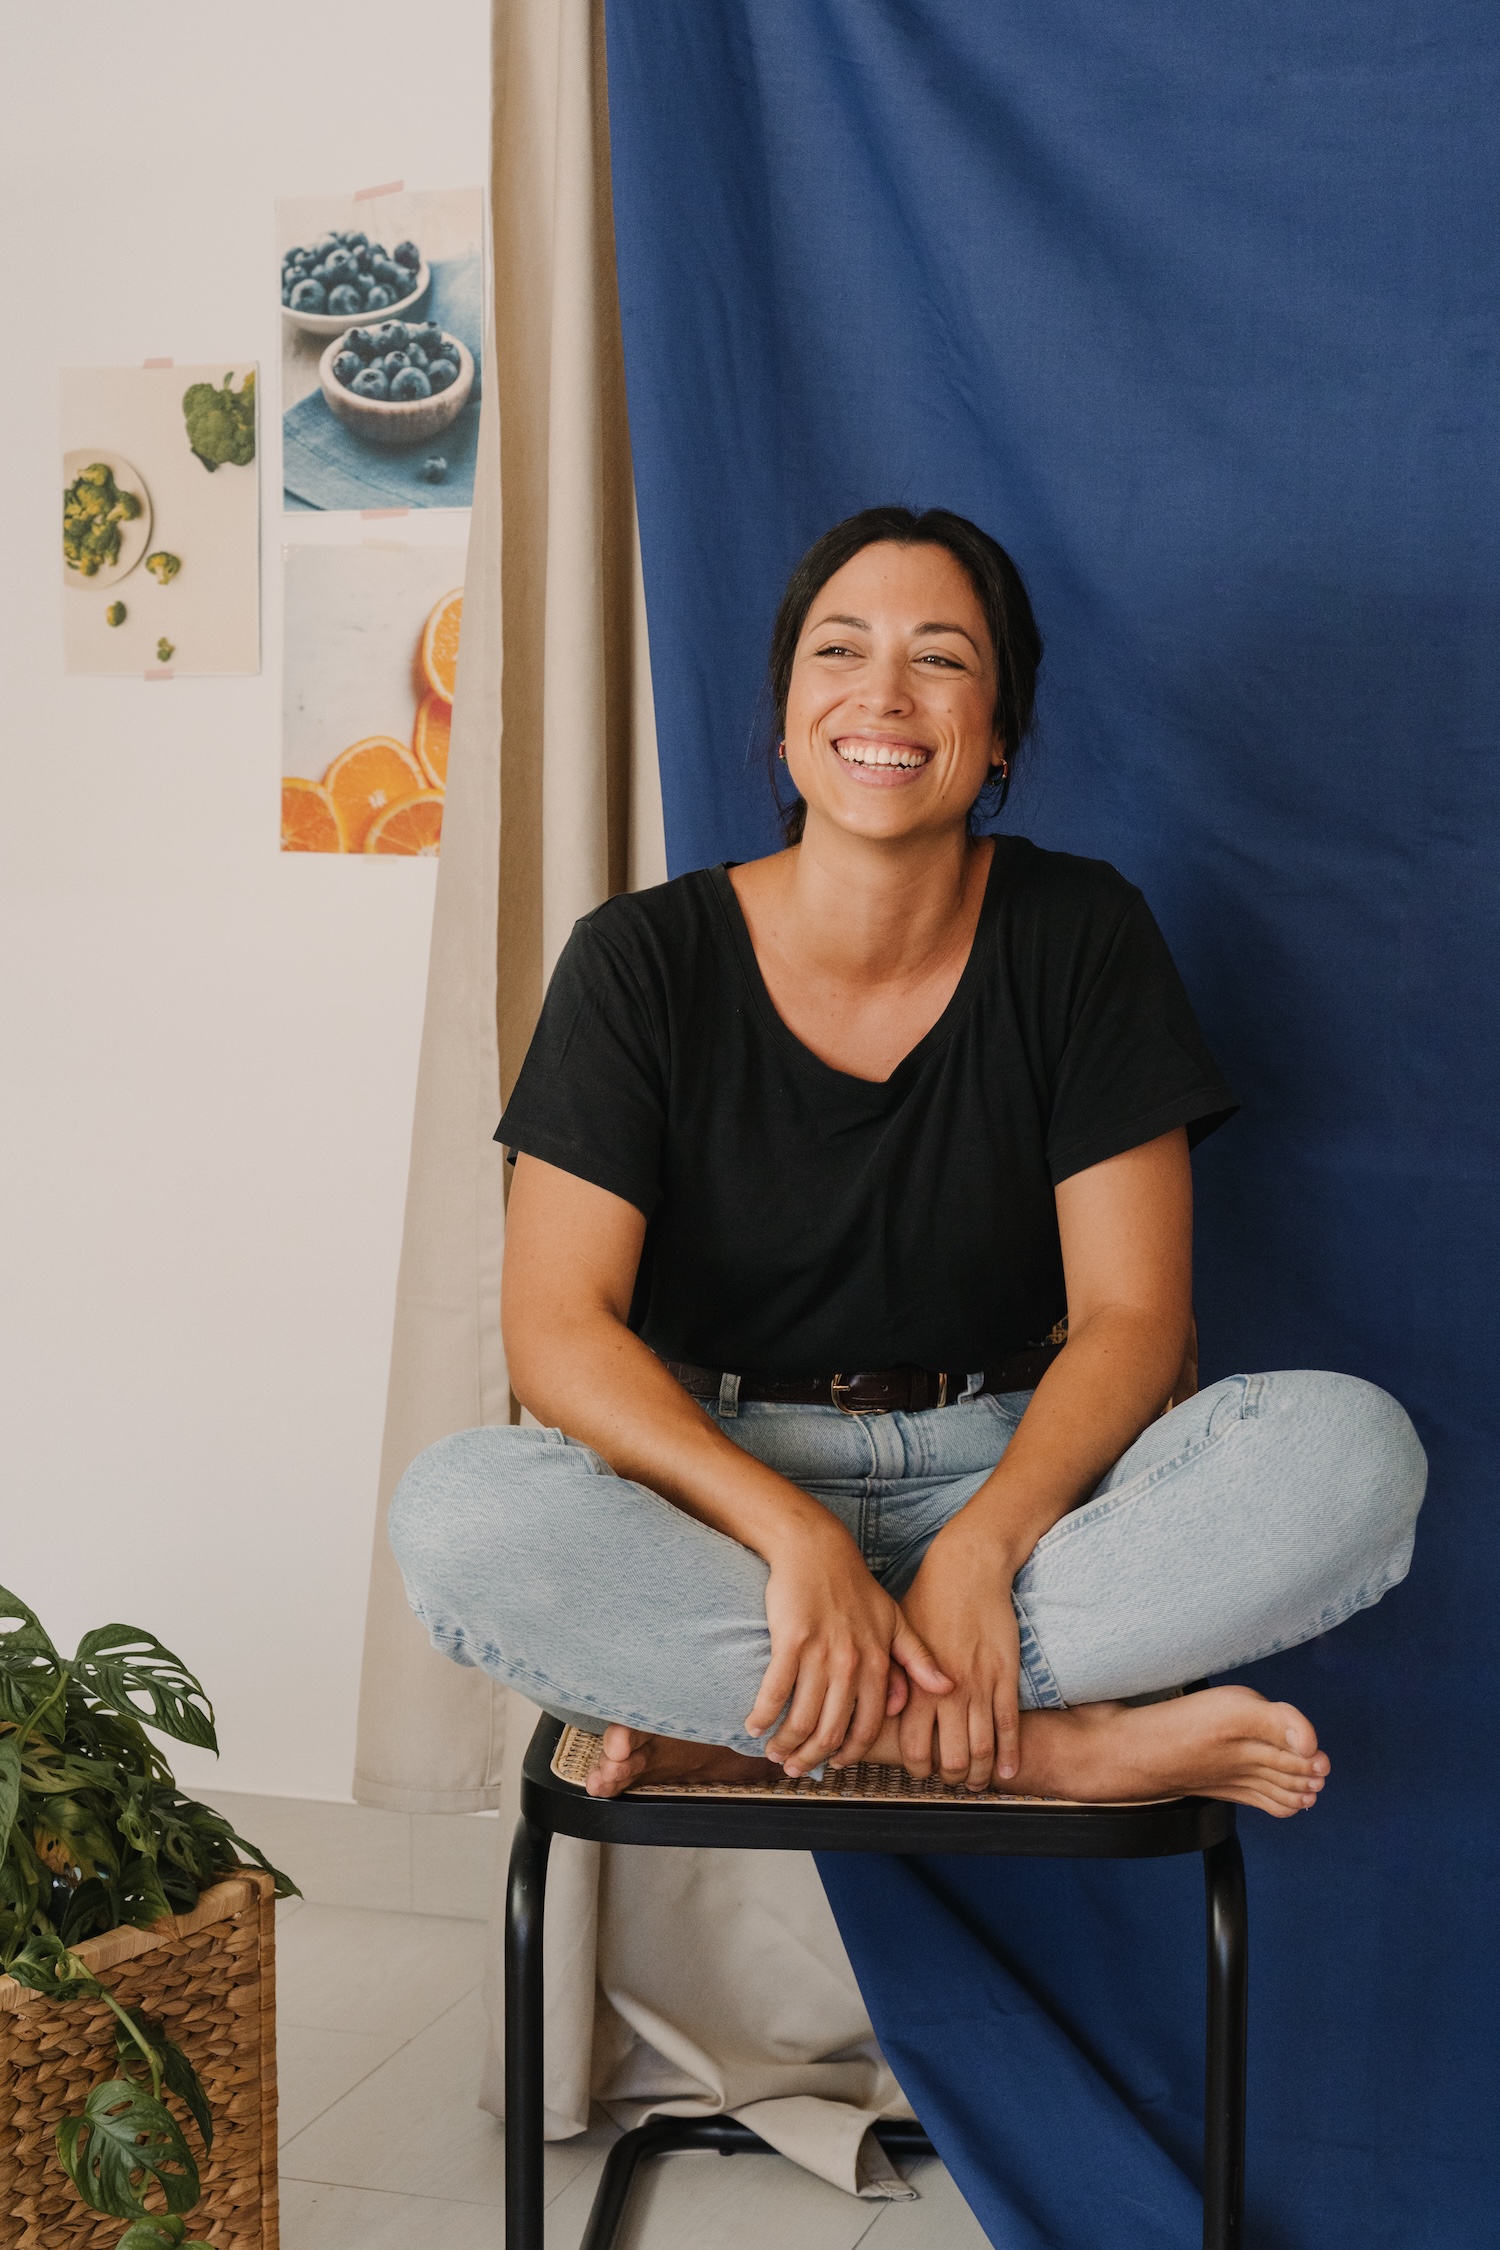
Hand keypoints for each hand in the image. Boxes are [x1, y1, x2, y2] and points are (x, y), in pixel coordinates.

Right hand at [747, 1516, 951, 1777]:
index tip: (832, 1763)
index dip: (847, 1754)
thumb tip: (946, 1689)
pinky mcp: (790, 1641)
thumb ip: (918, 1659)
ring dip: (785, 1743)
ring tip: (773, 1752)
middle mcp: (851, 1664)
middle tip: (795, 1769)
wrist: (817, 1549)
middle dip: (811, 1757)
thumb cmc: (855, 1585)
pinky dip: (763, 1715)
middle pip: (830, 1731)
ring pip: (802, 1718)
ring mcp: (820, 1654)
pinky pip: (774, 1691)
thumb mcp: (895, 1620)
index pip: (865, 1727)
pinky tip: (752, 1726)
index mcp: (878, 1663)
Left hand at [896, 1519, 1023, 1790]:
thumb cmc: (929, 1599)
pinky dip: (1010, 1755)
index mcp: (916, 1685)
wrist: (967, 1570)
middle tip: (953, 1782)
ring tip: (978, 1782)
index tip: (922, 1772)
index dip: (919, 1768)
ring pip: (982, 1749)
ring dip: (980, 1774)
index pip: (915, 1748)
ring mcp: (979, 1687)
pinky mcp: (1005, 1678)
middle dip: (952, 1778)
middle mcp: (947, 1693)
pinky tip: (1008, 1770)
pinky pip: (1009, 1727)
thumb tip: (879, 1705)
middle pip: (951, 1758)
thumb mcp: (899, 1638)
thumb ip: (894, 1674)